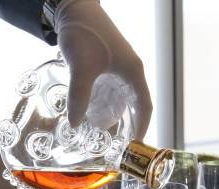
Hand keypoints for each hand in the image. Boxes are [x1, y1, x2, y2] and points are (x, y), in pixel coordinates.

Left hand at [55, 0, 152, 139]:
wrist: (74, 8)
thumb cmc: (85, 34)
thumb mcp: (82, 68)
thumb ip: (79, 97)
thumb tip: (74, 124)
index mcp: (132, 71)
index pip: (145, 105)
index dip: (142, 126)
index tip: (135, 144)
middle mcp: (128, 71)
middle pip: (133, 104)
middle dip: (126, 124)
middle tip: (116, 143)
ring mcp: (116, 67)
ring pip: (118, 97)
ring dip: (111, 113)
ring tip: (99, 131)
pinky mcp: (104, 64)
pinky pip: (107, 89)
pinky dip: (100, 102)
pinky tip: (88, 111)